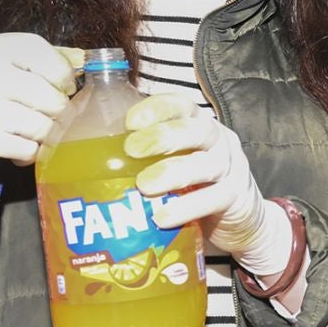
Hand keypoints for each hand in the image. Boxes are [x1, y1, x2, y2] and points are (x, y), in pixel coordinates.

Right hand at [0, 35, 82, 197]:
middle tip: (53, 119)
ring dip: (46, 136)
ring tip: (35, 136)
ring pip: (40, 124)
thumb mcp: (2, 74)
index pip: (43, 53)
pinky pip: (27, 148)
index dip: (64, 74)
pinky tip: (18, 150)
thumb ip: (41, 63)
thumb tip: (85, 59)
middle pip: (47, 93)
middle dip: (60, 113)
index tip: (65, 88)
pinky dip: (30, 153)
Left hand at [124, 95, 293, 276]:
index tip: (129, 121)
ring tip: (144, 187)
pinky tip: (162, 216)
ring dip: (173, 172)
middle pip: (197, 130)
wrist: (241, 220)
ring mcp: (231, 169)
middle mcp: (218, 142)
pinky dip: (187, 207)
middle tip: (132, 150)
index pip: (182, 106)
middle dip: (163, 137)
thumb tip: (86, 157)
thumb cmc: (195, 187)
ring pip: (207, 164)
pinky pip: (214, 198)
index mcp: (199, 126)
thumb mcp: (175, 163)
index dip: (157, 109)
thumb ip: (146, 158)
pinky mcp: (236, 198)